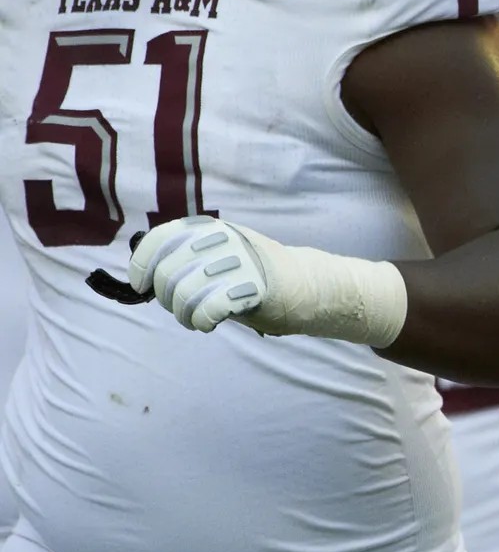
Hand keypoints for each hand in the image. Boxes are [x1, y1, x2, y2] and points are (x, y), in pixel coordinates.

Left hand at [132, 218, 272, 332]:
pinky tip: (207, 323)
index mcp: (210, 229)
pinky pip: (207, 309)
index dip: (141, 264)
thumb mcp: (218, 253)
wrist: (305, 285)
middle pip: (167, 273)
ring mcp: (238, 263)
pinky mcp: (251, 288)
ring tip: (195, 319)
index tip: (140, 286)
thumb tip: (145, 273)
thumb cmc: (252, 275)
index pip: (160, 238)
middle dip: (166, 298)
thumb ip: (186, 256)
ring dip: (183, 314)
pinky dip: (201, 321)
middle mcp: (222, 241)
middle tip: (181, 309)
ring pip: (183, 294)